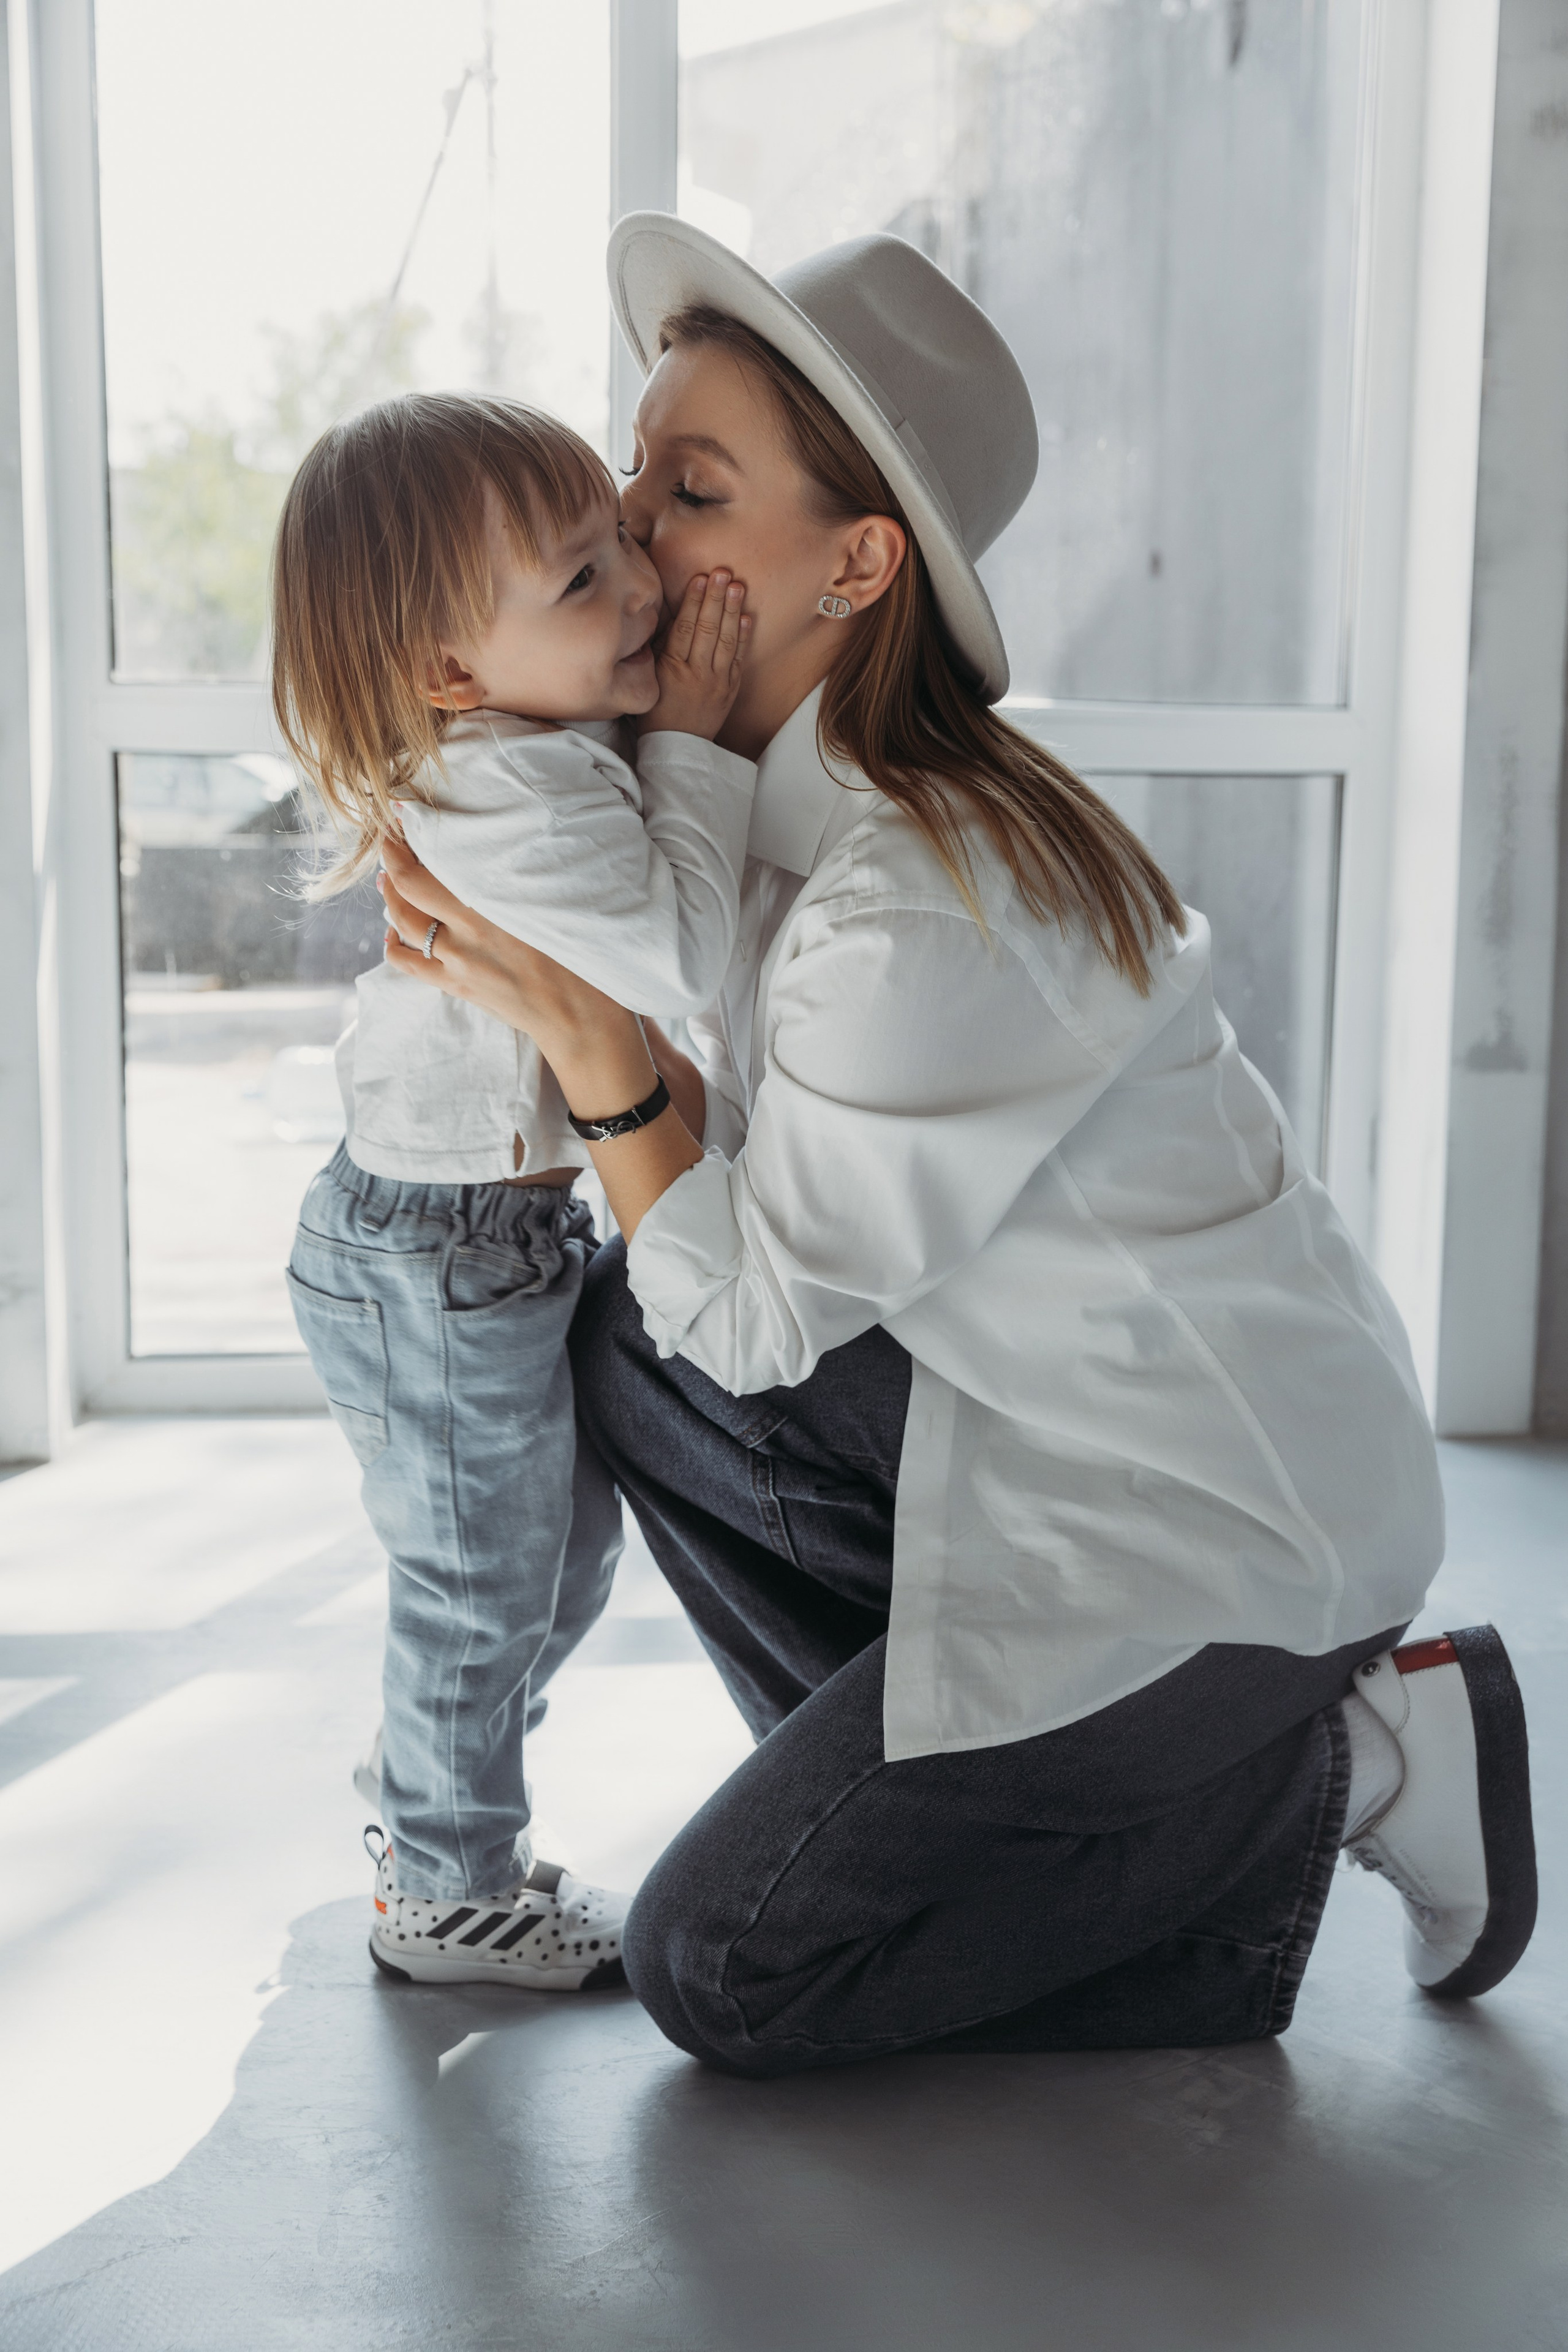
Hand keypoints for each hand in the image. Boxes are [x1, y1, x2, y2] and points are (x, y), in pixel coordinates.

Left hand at [379, 833, 621, 1059]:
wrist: (578, 1018)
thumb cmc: (579, 959)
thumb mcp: (551, 906)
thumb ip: (516, 882)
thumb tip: (491, 858)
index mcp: (490, 904)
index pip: (432, 864)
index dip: (408, 841)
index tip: (401, 820)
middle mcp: (466, 930)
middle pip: (408, 889)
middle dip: (392, 863)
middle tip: (389, 844)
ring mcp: (457, 960)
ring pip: (403, 924)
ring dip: (391, 900)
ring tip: (388, 883)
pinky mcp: (457, 985)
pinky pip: (409, 964)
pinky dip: (393, 947)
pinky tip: (390, 936)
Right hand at [637, 568, 749, 740]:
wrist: (678, 749)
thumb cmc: (657, 713)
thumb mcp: (650, 679)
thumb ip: (660, 650)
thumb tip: (670, 617)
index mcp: (672, 669)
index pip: (686, 628)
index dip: (694, 601)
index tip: (700, 578)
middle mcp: (697, 674)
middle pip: (708, 629)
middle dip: (716, 598)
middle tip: (723, 572)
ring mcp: (717, 682)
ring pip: (726, 641)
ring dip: (732, 611)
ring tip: (737, 586)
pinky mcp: (730, 690)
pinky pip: (738, 659)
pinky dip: (743, 637)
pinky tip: (746, 617)